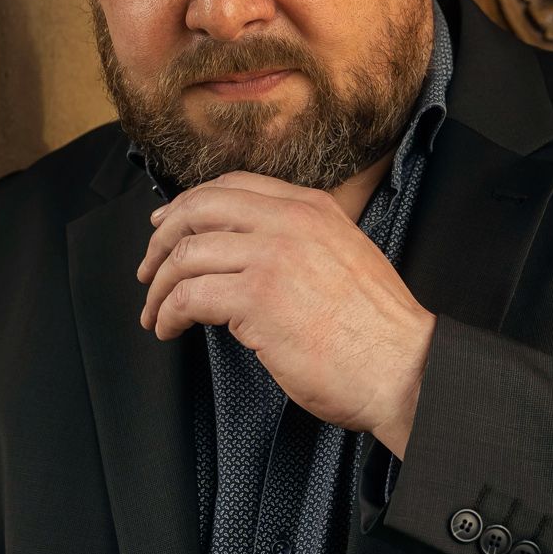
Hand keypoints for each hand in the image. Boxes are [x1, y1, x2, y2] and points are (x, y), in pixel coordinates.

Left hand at [135, 171, 434, 453]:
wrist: (403, 367)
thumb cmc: (379, 331)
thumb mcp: (347, 258)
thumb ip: (304, 244)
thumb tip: (253, 257)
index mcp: (312, 208)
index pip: (233, 186)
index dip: (189, 205)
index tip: (168, 227)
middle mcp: (290, 222)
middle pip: (199, 210)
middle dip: (161, 240)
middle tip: (148, 269)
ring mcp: (272, 256)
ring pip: (186, 254)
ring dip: (159, 286)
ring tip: (155, 312)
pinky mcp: (256, 297)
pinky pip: (189, 296)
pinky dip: (168, 313)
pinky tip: (169, 328)